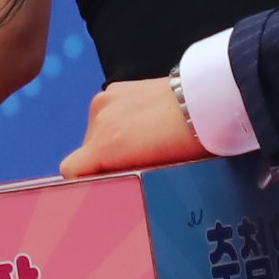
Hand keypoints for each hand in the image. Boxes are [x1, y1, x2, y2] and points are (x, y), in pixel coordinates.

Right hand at [60, 75, 205, 176]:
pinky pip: (106, 114)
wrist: (208, 102)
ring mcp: (106, 99)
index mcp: (106, 143)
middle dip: (103, 162)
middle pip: (86, 151)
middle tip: (133, 169)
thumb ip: (125, 180)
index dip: (84, 182)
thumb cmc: (188, 145)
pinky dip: (117, 123)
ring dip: (110, 142)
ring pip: (96, 132)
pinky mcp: (116, 87)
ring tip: (142, 144)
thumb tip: (115, 191)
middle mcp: (99, 118)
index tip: (104, 189)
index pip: (71, 170)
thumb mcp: (155, 173)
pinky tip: (143, 125)